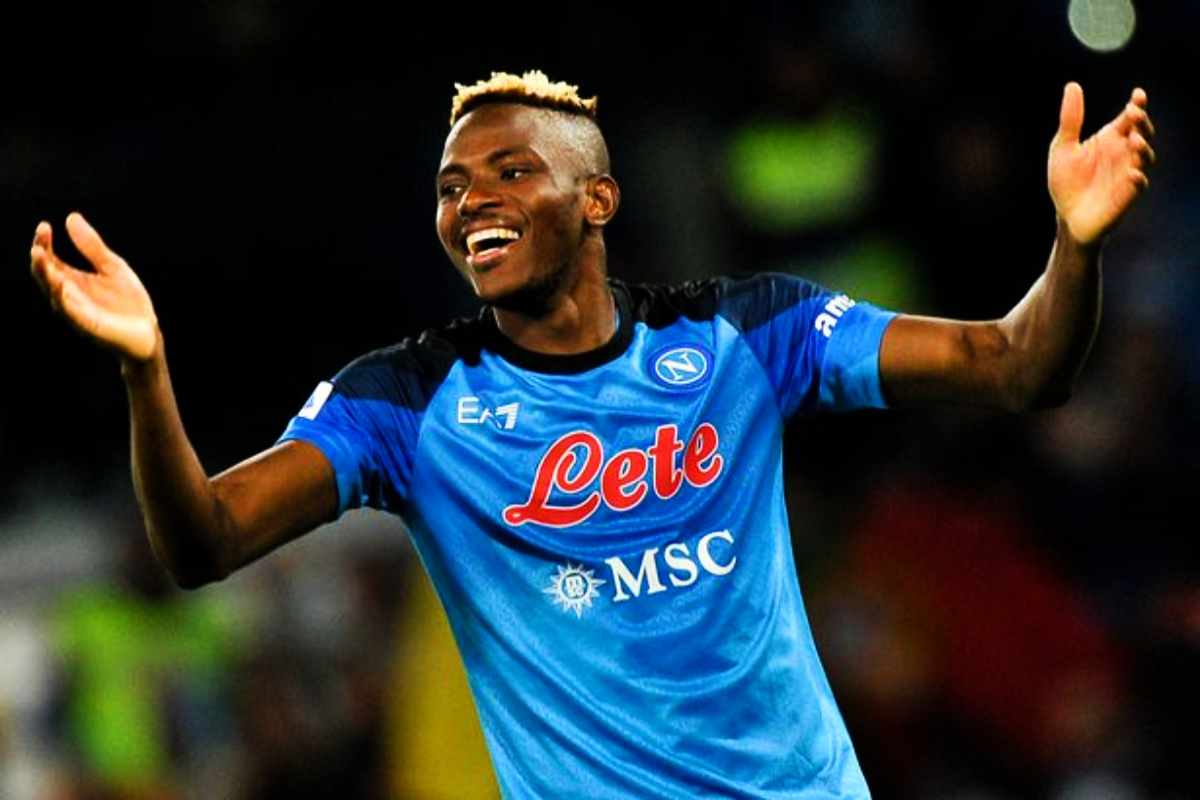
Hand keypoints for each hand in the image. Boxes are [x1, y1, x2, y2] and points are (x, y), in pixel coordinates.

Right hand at [30, 212, 159, 361]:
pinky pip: (70, 311)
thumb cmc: (127, 302)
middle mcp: (68, 295)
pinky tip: (60, 283)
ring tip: (39, 253)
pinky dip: (63, 298)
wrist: (147, 332)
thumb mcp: (112, 267)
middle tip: (40, 237)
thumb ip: (92, 246)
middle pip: (45, 274)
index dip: (44, 243)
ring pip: (52, 291)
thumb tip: (71, 217)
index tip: (45, 225)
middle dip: (40, 255)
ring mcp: (75, 311)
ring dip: (45, 273)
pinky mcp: (87, 325)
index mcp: (72, 279)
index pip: (49, 259)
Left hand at [1048, 82, 1155, 246]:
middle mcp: (1124, 152)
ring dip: (1142, 148)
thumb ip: (1071, 119)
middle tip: (1135, 114)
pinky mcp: (1127, 194)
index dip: (1137, 105)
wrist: (1067, 215)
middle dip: (1142, 122)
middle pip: (1141, 132)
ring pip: (1145, 156)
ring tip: (1134, 141)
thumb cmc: (1066, 181)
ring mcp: (1128, 172)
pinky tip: (1132, 174)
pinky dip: (1138, 179)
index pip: (1129, 117)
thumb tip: (1072, 85)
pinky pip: (1139, 185)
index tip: (1137, 95)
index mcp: (1111, 138)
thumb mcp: (1063, 147)